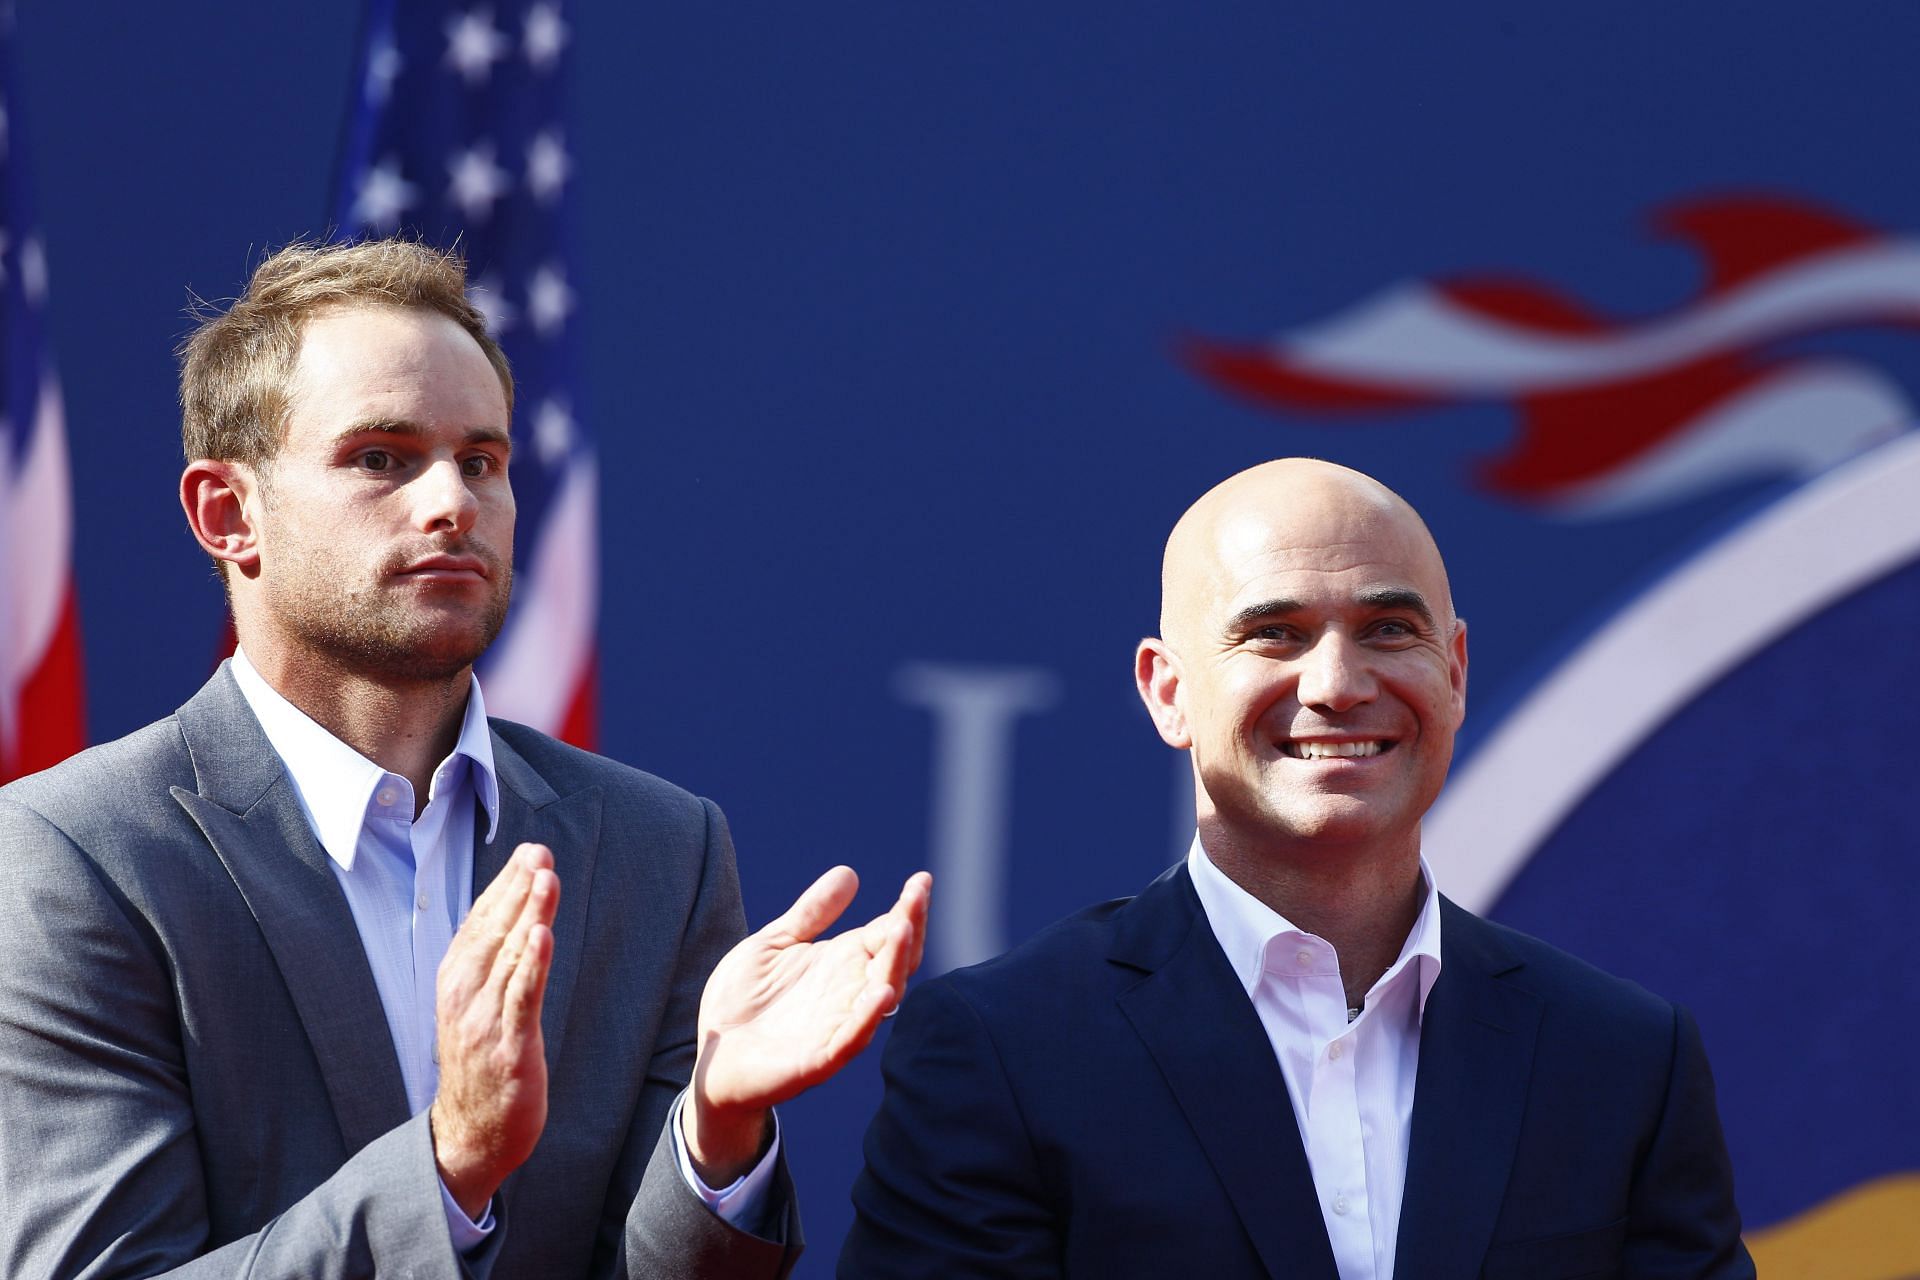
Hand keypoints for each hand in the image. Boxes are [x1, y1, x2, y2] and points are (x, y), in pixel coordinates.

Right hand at [428, 842, 559, 1218]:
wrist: (470, 1134)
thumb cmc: (481, 1062)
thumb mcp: (478, 1004)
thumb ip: (494, 962)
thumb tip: (515, 915)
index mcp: (456, 979)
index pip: (481, 921)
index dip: (505, 885)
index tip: (528, 851)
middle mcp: (464, 994)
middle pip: (494, 930)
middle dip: (518, 888)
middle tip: (539, 852)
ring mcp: (483, 1020)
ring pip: (510, 956)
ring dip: (529, 913)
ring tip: (546, 877)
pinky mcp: (508, 1046)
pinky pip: (521, 998)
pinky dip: (532, 964)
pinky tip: (544, 934)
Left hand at [684, 868, 931, 1183]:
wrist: (710, 1057)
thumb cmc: (743, 1002)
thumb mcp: (774, 944)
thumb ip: (810, 913)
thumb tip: (849, 872)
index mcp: (842, 964)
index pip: (888, 933)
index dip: (907, 908)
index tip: (921, 880)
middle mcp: (849, 994)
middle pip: (896, 960)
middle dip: (910, 927)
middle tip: (917, 895)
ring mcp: (837, 1027)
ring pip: (881, 996)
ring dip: (895, 964)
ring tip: (903, 929)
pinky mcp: (817, 1061)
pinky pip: (851, 1040)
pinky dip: (868, 1017)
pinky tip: (881, 993)